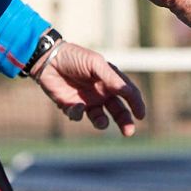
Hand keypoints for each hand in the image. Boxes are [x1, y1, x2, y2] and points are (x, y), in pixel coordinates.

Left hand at [31, 41, 145, 136]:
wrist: (49, 60)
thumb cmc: (75, 57)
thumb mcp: (96, 64)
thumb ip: (112, 78)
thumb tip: (128, 92)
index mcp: (111, 80)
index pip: (128, 94)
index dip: (136, 104)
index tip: (141, 115)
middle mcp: (102, 92)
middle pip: (118, 111)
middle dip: (125, 122)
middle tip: (129, 132)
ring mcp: (88, 101)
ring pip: (101, 118)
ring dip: (103, 123)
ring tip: (102, 123)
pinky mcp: (72, 106)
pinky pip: (78, 116)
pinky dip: (78, 114)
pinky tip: (74, 106)